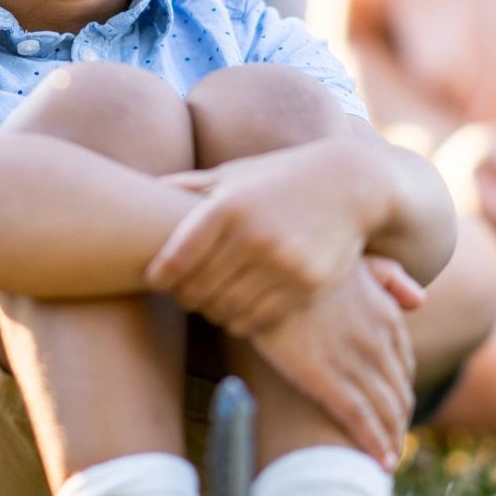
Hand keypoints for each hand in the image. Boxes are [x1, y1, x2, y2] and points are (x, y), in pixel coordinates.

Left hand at [145, 140, 375, 336]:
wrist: (350, 185)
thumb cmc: (280, 178)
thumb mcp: (236, 174)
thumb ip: (190, 186)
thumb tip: (145, 188)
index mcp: (228, 206)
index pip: (176, 259)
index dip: (159, 277)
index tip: (156, 280)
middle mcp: (253, 236)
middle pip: (196, 290)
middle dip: (183, 296)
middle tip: (182, 293)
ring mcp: (282, 263)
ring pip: (225, 310)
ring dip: (210, 311)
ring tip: (208, 302)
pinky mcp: (306, 285)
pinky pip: (257, 320)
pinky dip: (239, 321)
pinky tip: (237, 309)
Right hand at [249, 257, 423, 467]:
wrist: (264, 265)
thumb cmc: (303, 263)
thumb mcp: (355, 260)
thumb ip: (390, 278)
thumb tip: (421, 301)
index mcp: (385, 315)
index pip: (403, 366)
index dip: (400, 393)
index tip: (395, 411)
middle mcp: (378, 340)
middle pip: (399, 393)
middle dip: (398, 423)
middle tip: (393, 445)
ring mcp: (354, 360)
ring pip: (385, 410)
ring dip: (392, 440)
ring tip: (390, 460)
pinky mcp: (326, 377)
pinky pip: (361, 418)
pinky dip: (375, 444)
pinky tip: (381, 463)